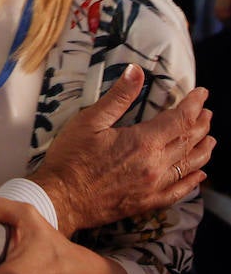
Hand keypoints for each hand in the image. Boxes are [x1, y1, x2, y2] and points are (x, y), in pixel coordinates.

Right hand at [29, 63, 212, 236]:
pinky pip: (179, 191)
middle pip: (188, 141)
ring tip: (210, 138)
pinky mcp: (148, 202)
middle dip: (201, 124)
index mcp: (143, 142)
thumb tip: (136, 71)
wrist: (63, 198)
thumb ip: (118, 96)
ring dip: (202, 149)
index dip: (193, 105)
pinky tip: (200, 175)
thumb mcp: (90, 120)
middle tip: (206, 112)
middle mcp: (155, 166)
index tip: (201, 94)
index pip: (180, 120)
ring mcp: (154, 187)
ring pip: (189, 166)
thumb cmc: (72, 158)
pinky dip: (193, 181)